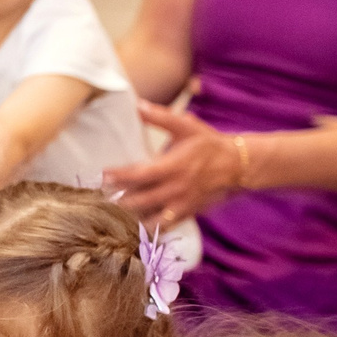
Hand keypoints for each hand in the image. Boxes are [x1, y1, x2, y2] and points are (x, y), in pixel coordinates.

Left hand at [106, 102, 242, 226]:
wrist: (239, 166)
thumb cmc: (210, 145)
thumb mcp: (187, 127)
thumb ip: (161, 117)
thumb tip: (138, 105)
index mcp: (173, 167)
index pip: (139, 175)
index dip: (118, 177)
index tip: (102, 176)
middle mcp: (176, 189)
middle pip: (140, 200)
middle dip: (117, 201)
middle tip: (97, 199)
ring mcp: (181, 205)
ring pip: (150, 219)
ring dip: (130, 219)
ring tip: (110, 217)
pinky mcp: (187, 214)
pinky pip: (164, 226)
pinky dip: (148, 229)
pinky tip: (132, 231)